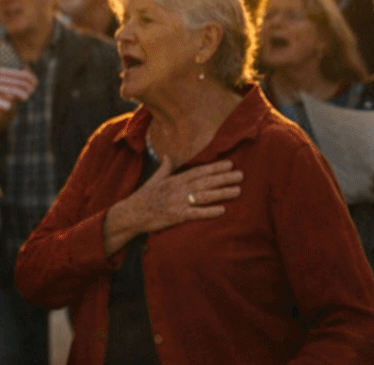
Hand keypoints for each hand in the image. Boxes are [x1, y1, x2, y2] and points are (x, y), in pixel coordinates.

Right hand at [104, 158, 241, 253]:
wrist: (132, 213)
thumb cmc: (144, 196)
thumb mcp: (154, 179)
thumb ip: (165, 168)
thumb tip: (168, 156)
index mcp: (174, 179)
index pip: (198, 171)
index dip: (215, 168)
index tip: (230, 164)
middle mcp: (178, 189)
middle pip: (205, 182)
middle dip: (223, 178)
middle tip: (241, 175)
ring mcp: (177, 202)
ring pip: (203, 196)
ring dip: (221, 193)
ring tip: (237, 190)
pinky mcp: (176, 216)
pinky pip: (195, 213)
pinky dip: (208, 212)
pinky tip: (222, 210)